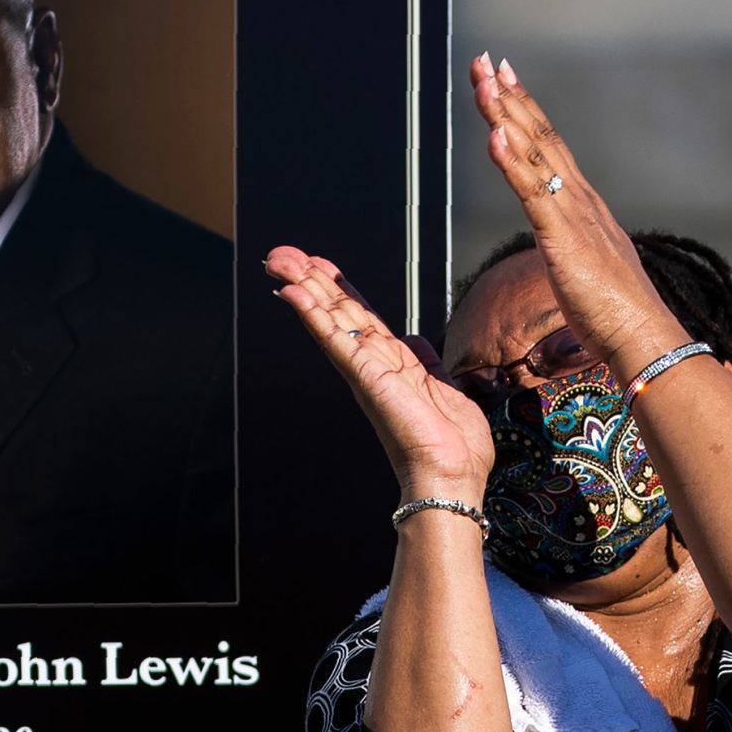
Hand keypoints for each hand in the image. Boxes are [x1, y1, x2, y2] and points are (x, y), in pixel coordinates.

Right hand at [265, 247, 492, 504]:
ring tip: (279, 262)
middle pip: (336, 312)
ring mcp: (366, 371)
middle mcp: (372, 365)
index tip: (315, 263)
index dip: (336, 288)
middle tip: (279, 255)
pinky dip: (314, 316)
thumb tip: (416, 340)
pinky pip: (335, 341)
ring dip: (305, 288)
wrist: (452, 477)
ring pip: (330, 319)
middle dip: (309, 280)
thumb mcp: (444, 389)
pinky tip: (295, 294)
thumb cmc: (453, 446)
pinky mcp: (366, 379)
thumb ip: (426, 362)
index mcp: (390, 364)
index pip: (357, 317)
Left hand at [470, 53, 690, 383]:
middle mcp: (580, 199)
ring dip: (506, 115)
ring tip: (483, 82)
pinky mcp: (563, 238)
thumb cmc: (617, 315)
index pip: (550, 146)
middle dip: (509, 97)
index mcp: (584, 206)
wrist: (643, 337)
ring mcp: (573, 215)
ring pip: (534, 154)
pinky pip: (531, 193)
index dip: (526, 110)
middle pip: (540, 136)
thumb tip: (567, 248)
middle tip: (485, 61)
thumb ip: (574, 249)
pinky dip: (511, 162)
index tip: (504, 78)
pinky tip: (493, 135)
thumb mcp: (588, 269)